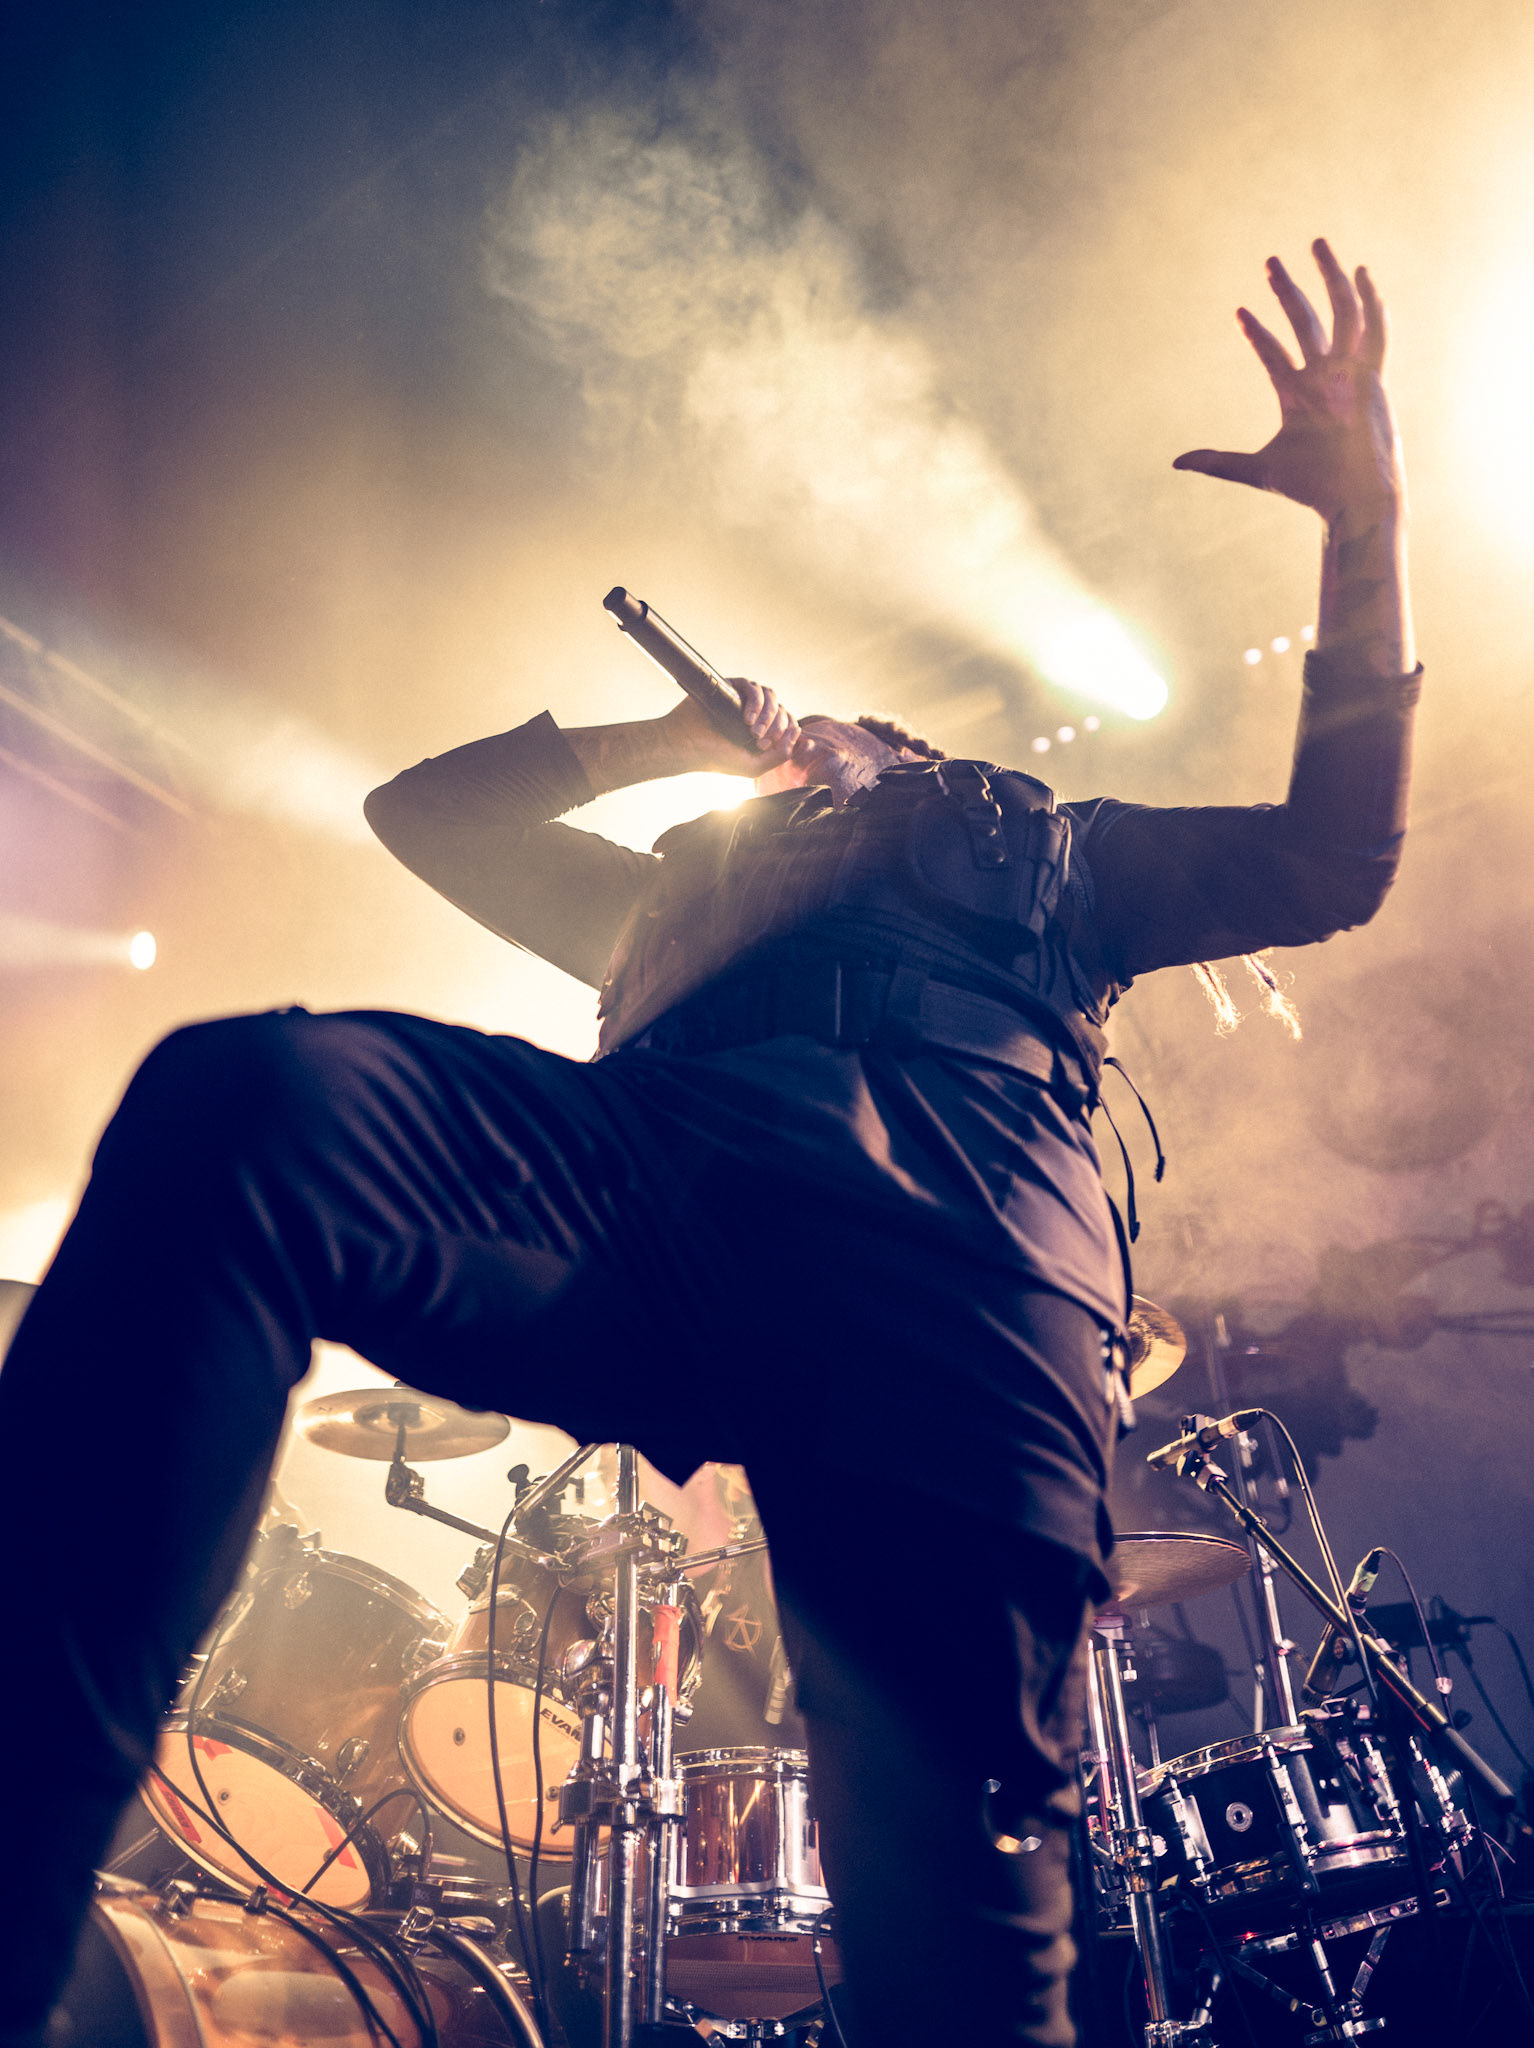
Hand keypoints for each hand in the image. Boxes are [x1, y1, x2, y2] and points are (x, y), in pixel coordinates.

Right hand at [657, 677, 800, 774]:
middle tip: (757, 741)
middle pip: (782, 710)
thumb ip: (781, 755)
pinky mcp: (732, 688)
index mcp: (764, 732)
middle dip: (776, 727)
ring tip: (753, 730)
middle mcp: (757, 714)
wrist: (687, 745)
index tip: (767, 746)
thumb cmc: (718, 758)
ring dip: (768, 715)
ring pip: (771, 697)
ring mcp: (744, 700)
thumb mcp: (755, 766)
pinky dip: (756, 702)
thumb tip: (797, 732)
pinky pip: (753, 687)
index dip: (787, 734)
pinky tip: (747, 718)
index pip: (788, 725)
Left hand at [1173, 240, 1403, 524]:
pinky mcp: (1372, 377)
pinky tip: (1360, 273)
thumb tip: (1174, 462)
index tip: (1240, 312)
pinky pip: (1375, 333)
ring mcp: (1348, 374)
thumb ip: (1217, 462)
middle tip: (1269, 261)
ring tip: (1315, 245)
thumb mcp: (1256, 470)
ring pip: (1340, 314)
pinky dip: (1370, 303)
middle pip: (1304, 322)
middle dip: (1286, 291)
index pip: (1272, 354)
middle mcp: (1322, 377)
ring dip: (1328, 280)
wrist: (1352, 498)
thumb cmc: (1310, 486)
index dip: (1256, 334)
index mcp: (1297, 395)